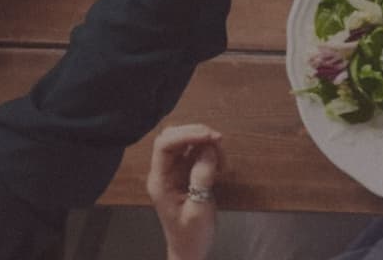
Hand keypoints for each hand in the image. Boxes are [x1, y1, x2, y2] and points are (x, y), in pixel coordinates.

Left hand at [146, 124, 223, 259]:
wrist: (190, 252)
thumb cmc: (191, 236)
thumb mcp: (199, 210)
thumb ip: (202, 179)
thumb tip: (209, 149)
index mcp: (159, 181)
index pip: (164, 145)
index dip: (186, 134)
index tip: (210, 137)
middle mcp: (164, 172)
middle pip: (173, 138)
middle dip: (196, 134)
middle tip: (218, 140)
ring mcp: (174, 172)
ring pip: (185, 143)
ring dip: (205, 143)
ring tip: (222, 158)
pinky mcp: (185, 175)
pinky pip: (195, 154)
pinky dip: (208, 153)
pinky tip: (219, 164)